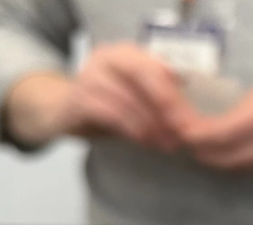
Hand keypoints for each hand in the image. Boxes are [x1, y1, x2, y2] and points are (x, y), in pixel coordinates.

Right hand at [6, 44, 196, 150]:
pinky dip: (133, 130)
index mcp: (125, 53)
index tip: (191, 117)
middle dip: (166, 104)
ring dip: (153, 125)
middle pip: (143, 74)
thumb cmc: (107, 105)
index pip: (156, 65)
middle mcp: (106, 57)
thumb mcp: (136, 97)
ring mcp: (89, 76)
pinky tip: (147, 142)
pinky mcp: (78, 100)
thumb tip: (191, 112)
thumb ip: (159, 98)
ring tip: (168, 144)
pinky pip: (112, 114)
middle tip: (183, 130)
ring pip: (129, 98)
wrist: (61, 111)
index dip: (176, 92)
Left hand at [179, 70, 252, 172]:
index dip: (194, 138)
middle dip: (199, 154)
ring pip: (235, 171)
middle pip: (222, 160)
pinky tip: (230, 156)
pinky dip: (236, 167)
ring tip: (203, 150)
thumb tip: (214, 124)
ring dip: (216, 163)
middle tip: (185, 143)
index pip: (217, 136)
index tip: (180, 131)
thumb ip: (243, 109)